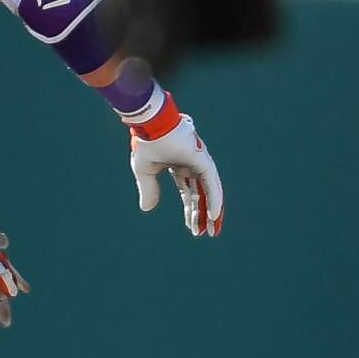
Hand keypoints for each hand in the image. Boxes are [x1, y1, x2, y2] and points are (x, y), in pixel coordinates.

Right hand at [129, 112, 224, 236]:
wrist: (151, 124)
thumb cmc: (146, 142)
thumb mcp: (144, 172)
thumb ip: (148, 190)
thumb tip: (147, 210)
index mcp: (178, 166)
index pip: (188, 193)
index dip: (190, 211)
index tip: (191, 228)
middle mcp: (192, 165)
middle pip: (201, 194)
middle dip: (202, 214)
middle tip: (206, 233)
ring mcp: (200, 162)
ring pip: (210, 191)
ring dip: (212, 211)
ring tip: (213, 230)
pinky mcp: (203, 160)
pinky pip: (211, 183)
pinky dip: (214, 199)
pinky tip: (214, 215)